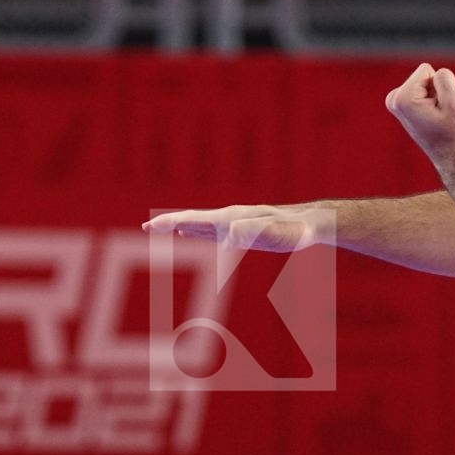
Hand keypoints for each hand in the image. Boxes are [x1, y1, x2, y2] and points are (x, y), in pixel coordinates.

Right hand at [142, 203, 327, 252]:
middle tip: (145, 228)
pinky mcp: (241, 231)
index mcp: (230, 218)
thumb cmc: (293, 230)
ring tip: (161, 230)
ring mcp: (234, 224)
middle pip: (192, 219)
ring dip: (179, 227)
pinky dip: (195, 233)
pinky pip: (211, 232)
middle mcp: (229, 218)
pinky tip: (190, 236)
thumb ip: (250, 232)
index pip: (193, 219)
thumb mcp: (272, 234)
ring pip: (199, 224)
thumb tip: (228, 236)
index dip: (169, 222)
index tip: (148, 226)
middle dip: (167, 224)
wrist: (310, 224)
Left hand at [386, 63, 454, 165]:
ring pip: (426, 82)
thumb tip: (437, 72)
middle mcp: (394, 100)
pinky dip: (432, 102)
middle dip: (437, 91)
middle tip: (440, 114)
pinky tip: (434, 119)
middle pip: (424, 75)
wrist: (452, 157)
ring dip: (436, 98)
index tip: (441, 108)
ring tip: (438, 118)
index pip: (427, 70)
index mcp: (402, 98)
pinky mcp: (403, 106)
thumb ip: (445, 78)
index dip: (440, 87)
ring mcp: (396, 103)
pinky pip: (424, 90)